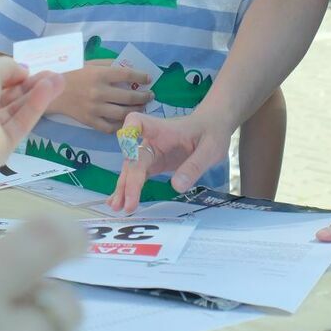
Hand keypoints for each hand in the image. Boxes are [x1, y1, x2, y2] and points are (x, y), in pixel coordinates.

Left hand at [0, 55, 63, 170]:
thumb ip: (8, 67)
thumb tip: (23, 71)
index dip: (13, 76)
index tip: (31, 69)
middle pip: (9, 98)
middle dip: (31, 85)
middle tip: (54, 74)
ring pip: (18, 110)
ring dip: (38, 94)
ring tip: (59, 80)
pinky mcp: (4, 146)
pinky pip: (21, 123)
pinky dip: (34, 107)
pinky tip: (49, 90)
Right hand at [49, 60, 153, 132]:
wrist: (50, 91)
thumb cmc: (72, 73)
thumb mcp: (89, 63)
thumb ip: (108, 64)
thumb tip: (129, 67)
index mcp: (99, 74)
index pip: (127, 74)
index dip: (141, 76)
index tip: (149, 79)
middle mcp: (99, 92)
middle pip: (129, 96)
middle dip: (144, 96)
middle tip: (150, 95)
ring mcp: (94, 108)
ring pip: (123, 113)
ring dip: (136, 110)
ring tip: (142, 107)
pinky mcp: (89, 121)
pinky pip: (110, 127)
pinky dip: (121, 125)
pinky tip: (126, 120)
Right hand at [107, 108, 233, 213]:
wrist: (212, 128)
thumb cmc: (211, 132)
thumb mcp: (210, 149)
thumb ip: (194, 166)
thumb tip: (176, 186)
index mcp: (163, 129)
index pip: (137, 123)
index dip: (128, 132)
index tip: (127, 146)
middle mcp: (151, 140)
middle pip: (133, 157)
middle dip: (128, 180)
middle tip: (126, 204)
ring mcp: (151, 153)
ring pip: (132, 169)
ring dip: (124, 187)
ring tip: (118, 207)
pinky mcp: (154, 164)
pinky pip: (138, 176)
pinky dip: (129, 189)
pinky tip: (121, 202)